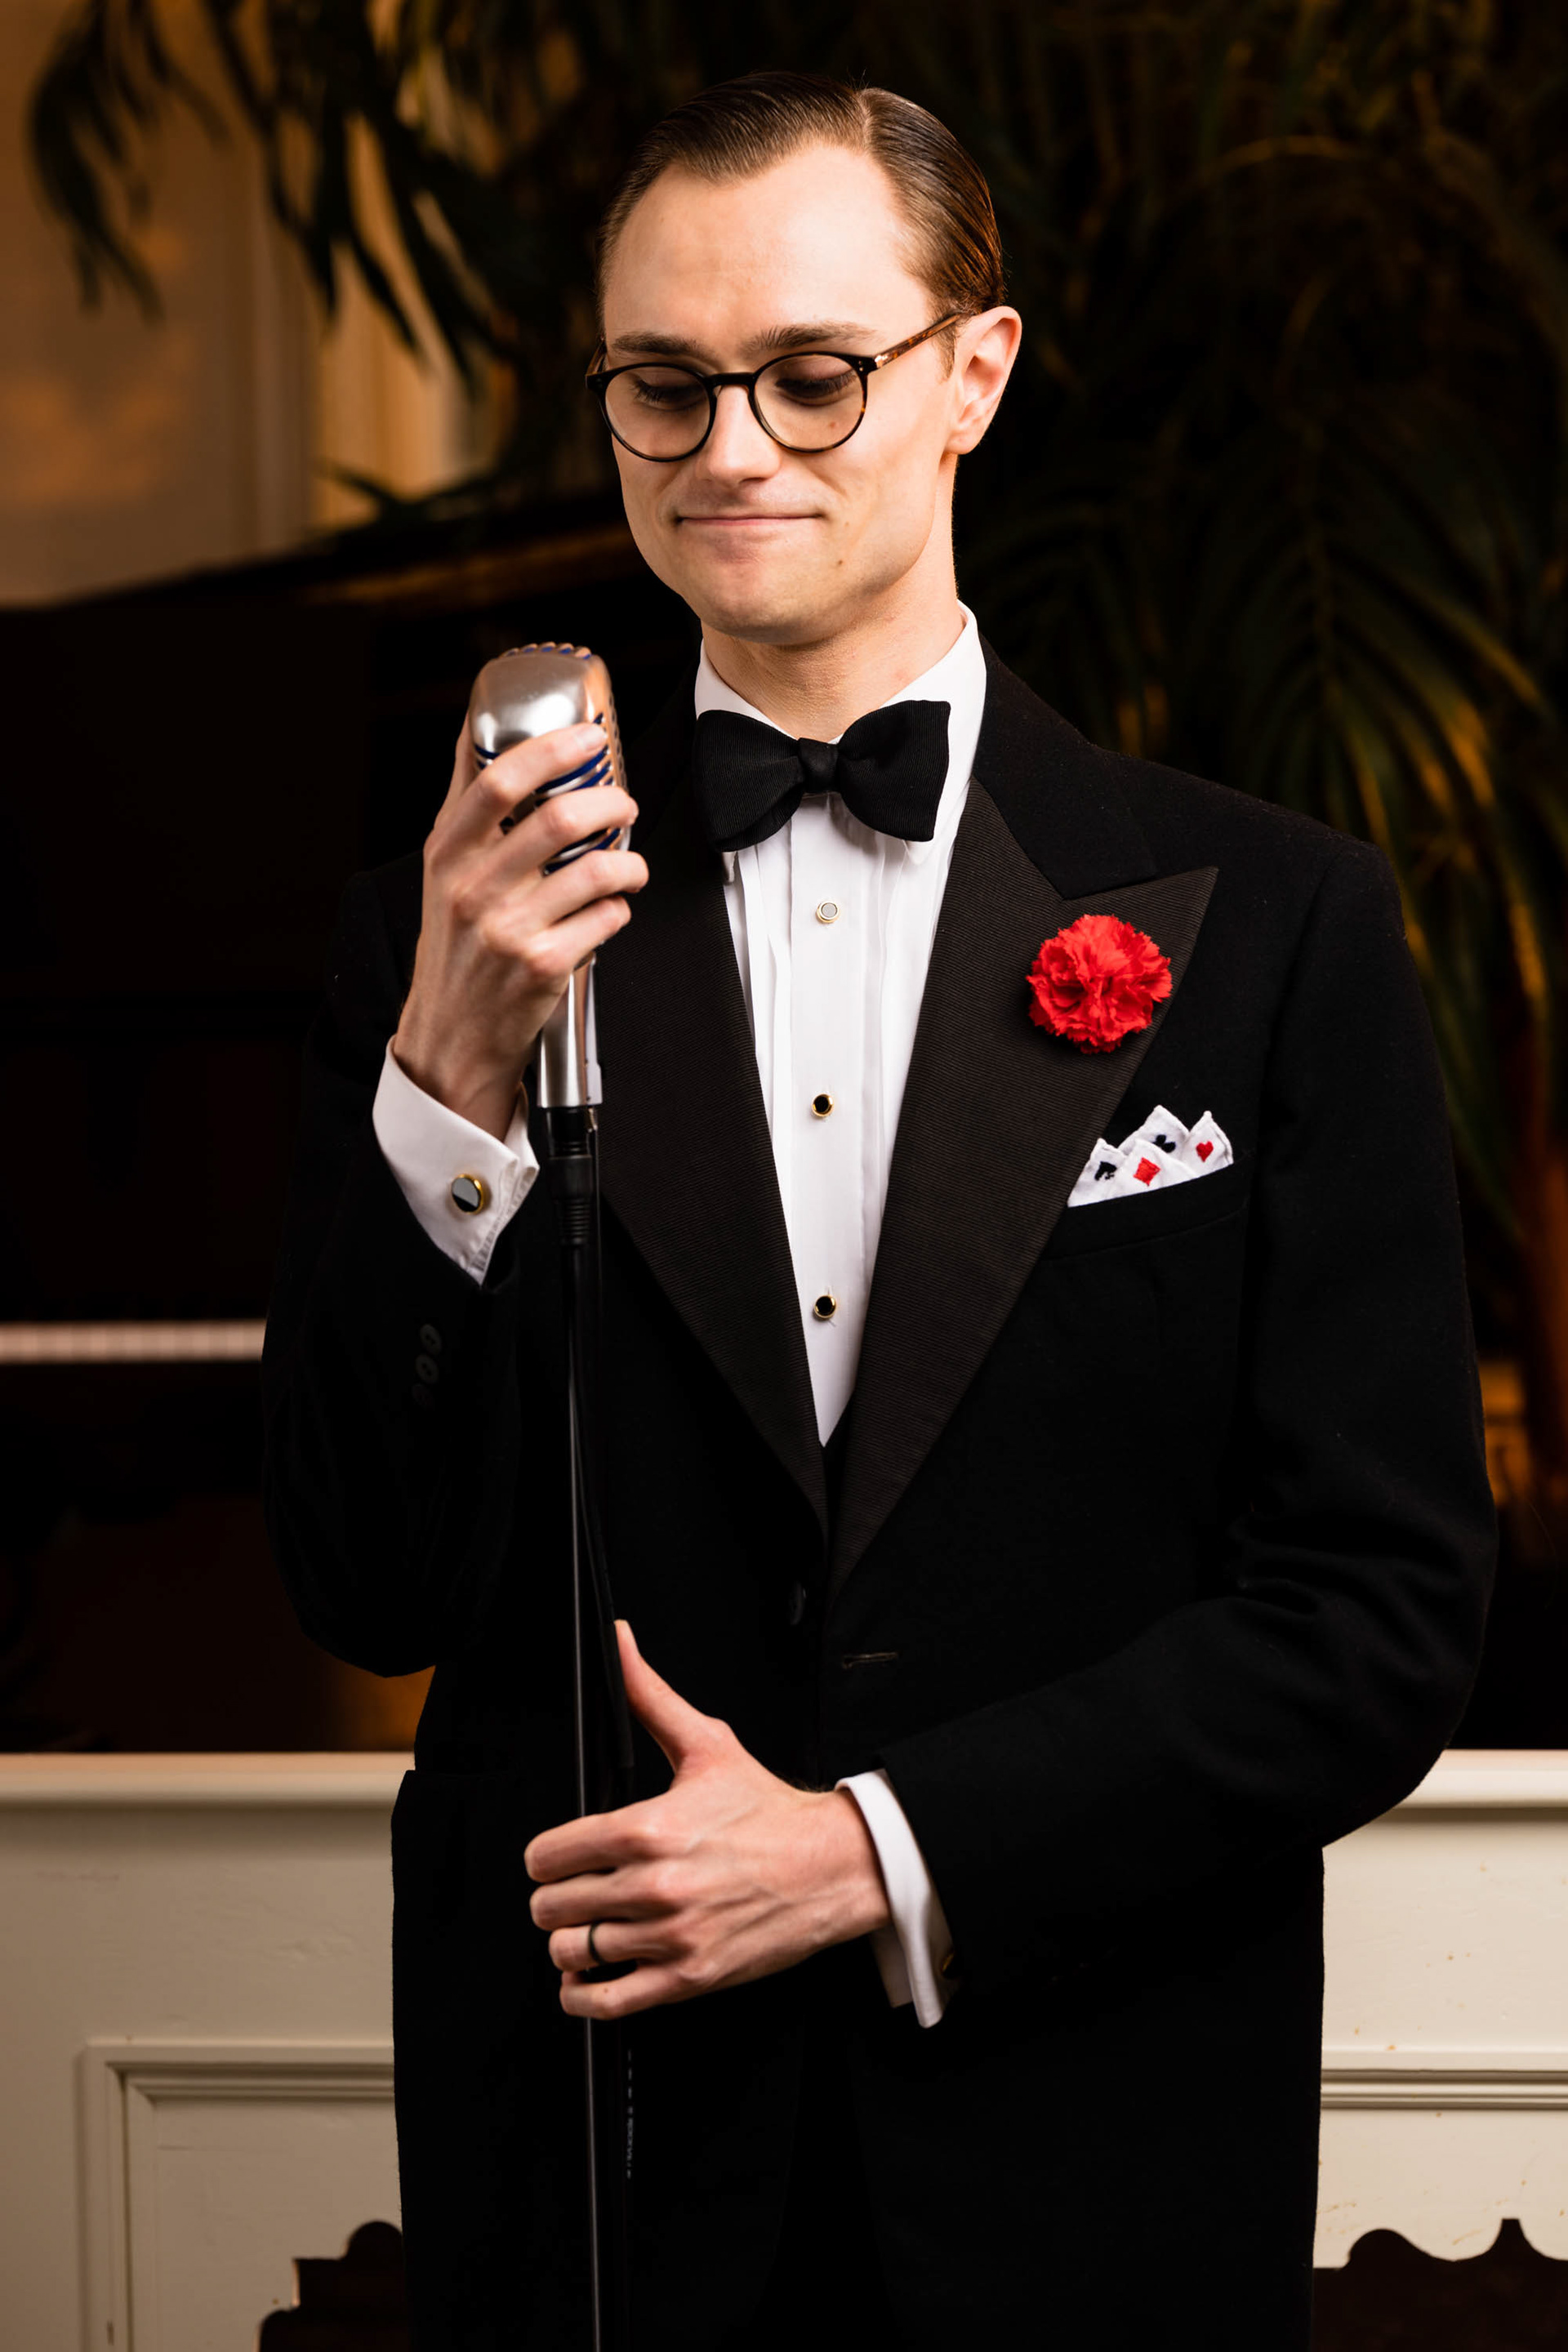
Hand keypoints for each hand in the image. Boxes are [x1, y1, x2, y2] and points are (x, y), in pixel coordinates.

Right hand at [392, 717, 647, 1137]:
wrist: (450, 1035)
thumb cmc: (456, 946)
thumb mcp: (444, 873)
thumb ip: (466, 807)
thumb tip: (477, 730)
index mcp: (448, 855)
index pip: (496, 782)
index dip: (550, 749)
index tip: (587, 736)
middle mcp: (473, 889)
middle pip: (557, 819)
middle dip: (610, 802)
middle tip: (624, 805)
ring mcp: (509, 929)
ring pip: (595, 869)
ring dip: (629, 861)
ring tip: (630, 865)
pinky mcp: (544, 966)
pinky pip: (607, 918)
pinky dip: (621, 909)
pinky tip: (611, 911)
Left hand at [524, 1622, 891, 2019]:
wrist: (831, 1866)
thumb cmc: (769, 1811)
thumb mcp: (707, 1744)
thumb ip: (650, 1696)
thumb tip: (620, 1645)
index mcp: (648, 1828)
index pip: (548, 1856)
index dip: (545, 1858)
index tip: (557, 1860)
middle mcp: (655, 1885)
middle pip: (551, 1907)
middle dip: (556, 1899)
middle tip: (574, 1892)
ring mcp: (670, 1936)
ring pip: (572, 1953)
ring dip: (571, 1943)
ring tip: (589, 1929)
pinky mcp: (687, 1979)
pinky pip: (606, 2003)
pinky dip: (583, 1995)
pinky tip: (589, 1977)